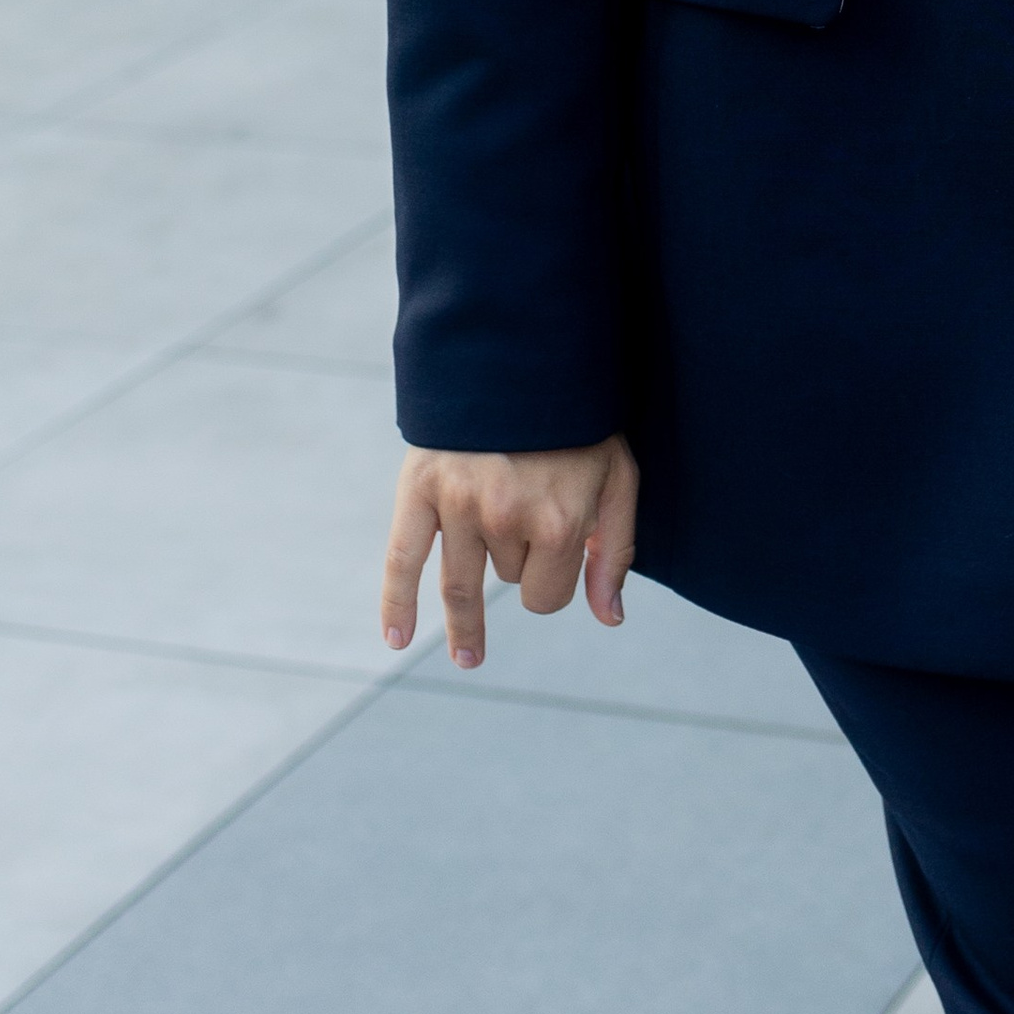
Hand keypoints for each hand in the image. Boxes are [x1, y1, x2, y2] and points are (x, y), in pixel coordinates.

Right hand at [381, 437, 637, 668]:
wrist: (524, 356)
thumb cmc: (580, 423)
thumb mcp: (618, 479)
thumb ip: (615, 551)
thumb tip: (610, 619)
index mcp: (560, 521)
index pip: (546, 598)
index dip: (553, 584)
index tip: (555, 555)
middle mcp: (507, 519)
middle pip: (507, 581)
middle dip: (520, 560)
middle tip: (528, 510)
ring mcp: (459, 505)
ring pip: (464, 578)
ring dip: (466, 616)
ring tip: (470, 657)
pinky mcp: (419, 489)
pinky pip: (402, 559)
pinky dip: (395, 604)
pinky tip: (396, 639)